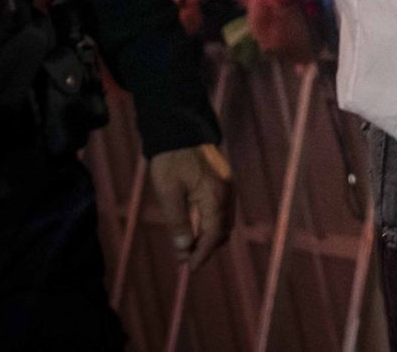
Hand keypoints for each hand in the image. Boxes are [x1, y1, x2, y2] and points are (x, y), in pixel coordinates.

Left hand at [147, 143, 235, 270]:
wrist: (180, 129)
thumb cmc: (171, 160)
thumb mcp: (168, 193)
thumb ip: (178, 222)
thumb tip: (183, 249)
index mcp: (215, 197)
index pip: (213, 235)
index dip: (202, 254)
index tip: (189, 269)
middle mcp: (227, 193)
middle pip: (223, 230)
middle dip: (207, 248)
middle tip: (187, 260)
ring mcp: (228, 185)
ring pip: (225, 220)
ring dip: (210, 236)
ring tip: (190, 247)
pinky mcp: (224, 180)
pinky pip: (224, 209)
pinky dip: (213, 223)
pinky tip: (197, 226)